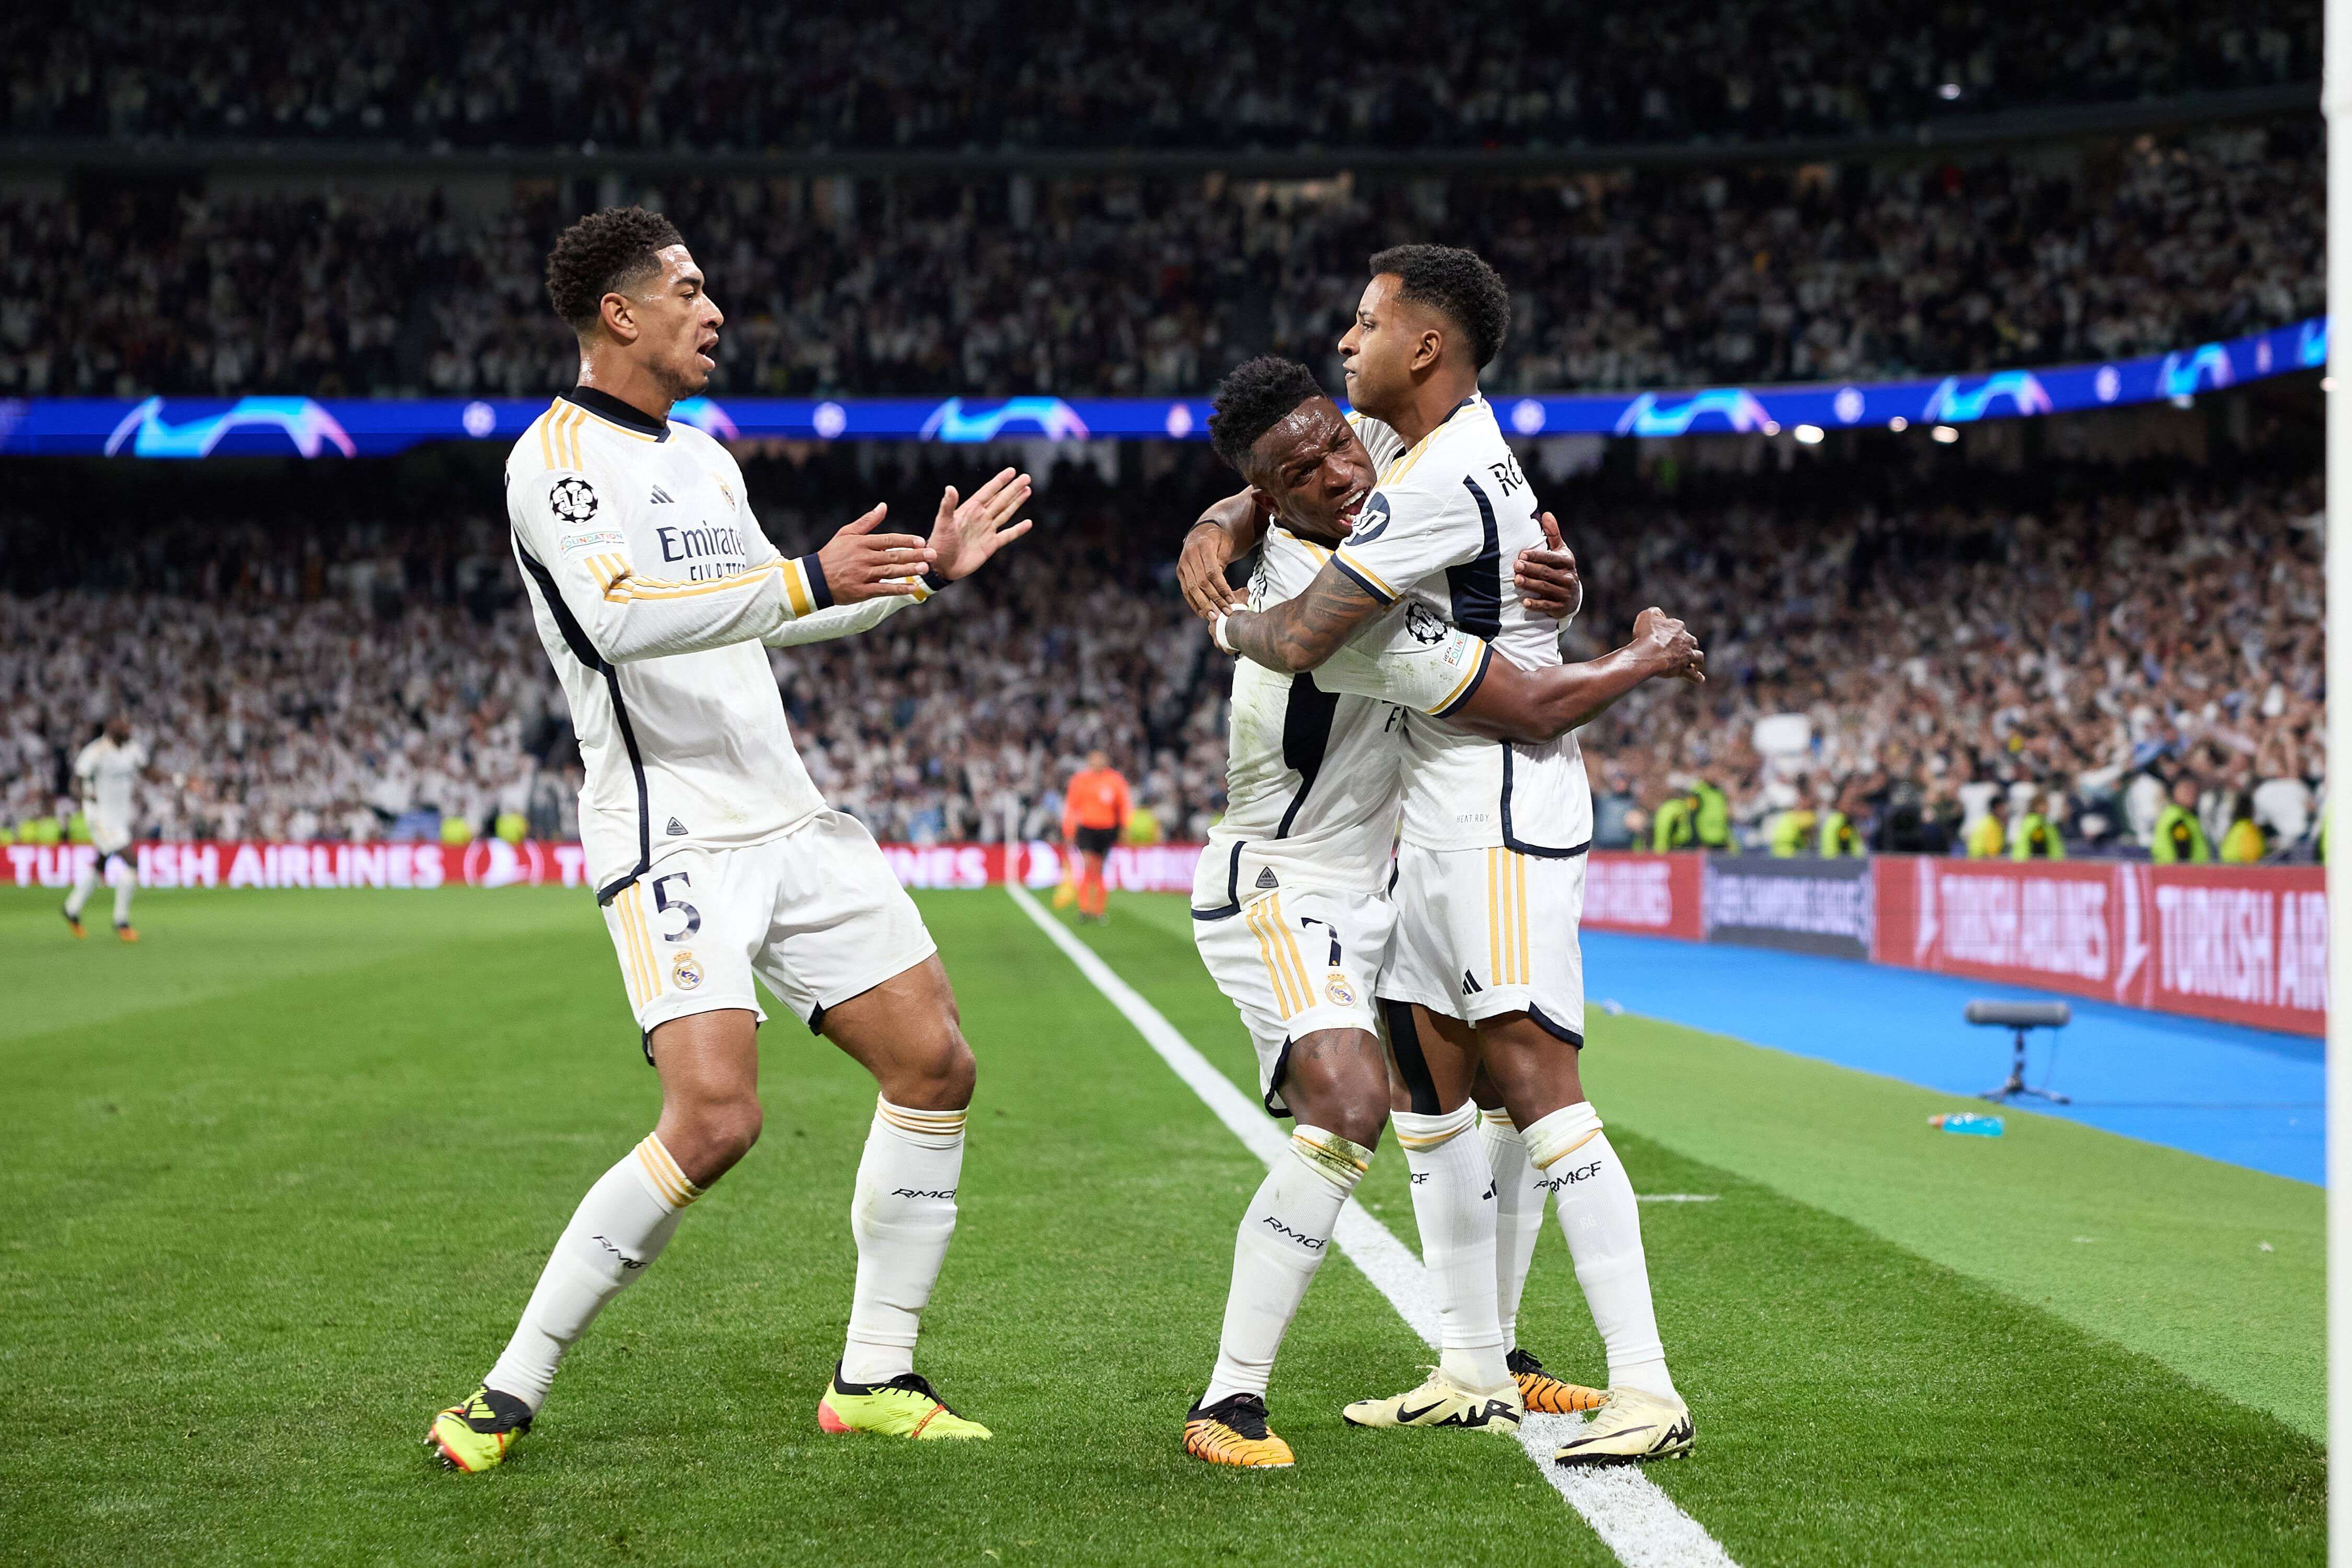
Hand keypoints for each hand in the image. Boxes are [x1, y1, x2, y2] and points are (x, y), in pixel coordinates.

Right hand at [816, 505, 934, 604]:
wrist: (815, 579)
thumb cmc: (832, 554)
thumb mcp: (846, 533)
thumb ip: (867, 521)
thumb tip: (883, 506)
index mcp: (861, 543)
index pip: (888, 540)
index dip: (906, 540)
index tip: (922, 540)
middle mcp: (863, 558)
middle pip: (893, 555)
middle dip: (915, 555)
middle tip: (932, 554)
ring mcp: (863, 575)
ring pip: (891, 571)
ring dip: (910, 570)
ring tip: (926, 569)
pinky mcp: (862, 591)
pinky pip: (883, 589)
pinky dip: (898, 589)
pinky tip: (912, 588)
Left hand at [928, 467, 1034, 581]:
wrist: (942, 566)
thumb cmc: (939, 543)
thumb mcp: (943, 522)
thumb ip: (948, 505)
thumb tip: (950, 487)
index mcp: (970, 509)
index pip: (988, 491)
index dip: (1000, 481)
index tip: (1011, 471)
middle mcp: (980, 517)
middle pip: (1001, 499)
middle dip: (1013, 488)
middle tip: (1026, 477)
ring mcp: (987, 530)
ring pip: (1006, 513)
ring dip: (1017, 502)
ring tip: (1027, 490)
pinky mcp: (991, 545)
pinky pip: (1007, 535)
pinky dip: (1018, 530)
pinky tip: (1028, 523)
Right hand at [1180, 521, 1246, 620]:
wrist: (1200, 531)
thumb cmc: (1218, 539)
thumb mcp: (1225, 543)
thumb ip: (1223, 560)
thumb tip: (1220, 583)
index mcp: (1202, 546)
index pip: (1212, 572)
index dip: (1221, 587)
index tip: (1231, 599)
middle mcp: (1189, 556)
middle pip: (1201, 583)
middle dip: (1214, 600)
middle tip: (1226, 612)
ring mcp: (1182, 564)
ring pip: (1192, 589)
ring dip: (1203, 605)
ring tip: (1213, 617)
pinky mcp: (1180, 572)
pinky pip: (1186, 590)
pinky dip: (1194, 603)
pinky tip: (1202, 613)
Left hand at [1514, 511, 1581, 619]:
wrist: (1572, 597)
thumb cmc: (1561, 569)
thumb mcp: (1560, 552)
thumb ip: (1553, 534)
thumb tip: (1546, 514)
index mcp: (1567, 562)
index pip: (1551, 558)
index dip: (1537, 556)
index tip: (1522, 555)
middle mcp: (1568, 577)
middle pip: (1546, 573)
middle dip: (1530, 569)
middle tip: (1516, 566)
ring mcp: (1565, 593)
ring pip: (1545, 588)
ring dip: (1530, 584)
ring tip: (1516, 580)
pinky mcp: (1560, 608)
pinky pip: (1547, 606)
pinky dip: (1536, 604)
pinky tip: (1525, 601)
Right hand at [1633, 606, 1705, 682]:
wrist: (1648, 654)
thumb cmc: (1645, 635)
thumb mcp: (1646, 616)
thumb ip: (1654, 612)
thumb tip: (1659, 613)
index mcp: (1677, 626)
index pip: (1679, 626)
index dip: (1673, 631)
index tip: (1666, 636)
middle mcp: (1686, 639)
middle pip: (1692, 641)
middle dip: (1689, 645)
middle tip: (1683, 650)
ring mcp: (1686, 655)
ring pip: (1698, 657)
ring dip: (1697, 660)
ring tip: (1695, 664)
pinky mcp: (1683, 669)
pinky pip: (1693, 675)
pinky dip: (1697, 677)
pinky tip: (1700, 679)